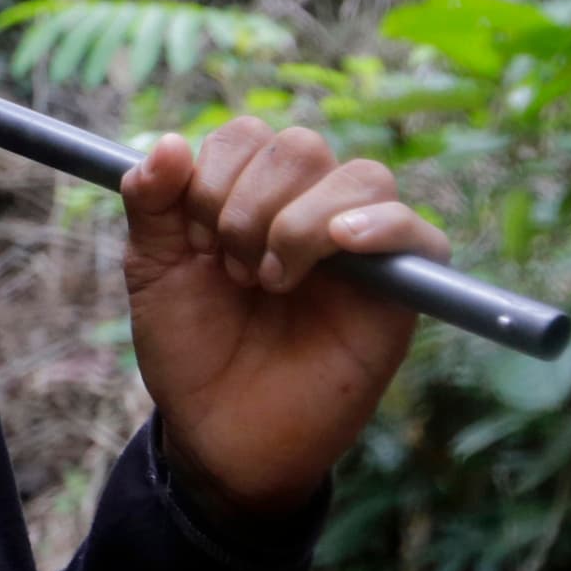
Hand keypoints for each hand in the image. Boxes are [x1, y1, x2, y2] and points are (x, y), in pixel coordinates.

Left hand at [117, 118, 451, 513]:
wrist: (219, 433)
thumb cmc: (192, 351)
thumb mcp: (153, 272)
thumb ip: (151, 205)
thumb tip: (169, 144)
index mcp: (252, 195)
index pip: (249, 137)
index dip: (214, 178)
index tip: (194, 243)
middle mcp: (310, 209)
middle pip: (302, 147)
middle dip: (249, 204)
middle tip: (231, 270)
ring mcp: (359, 248)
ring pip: (359, 178)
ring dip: (299, 223)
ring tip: (270, 281)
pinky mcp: (401, 292)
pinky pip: (419, 233)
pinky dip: (383, 226)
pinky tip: (341, 244)